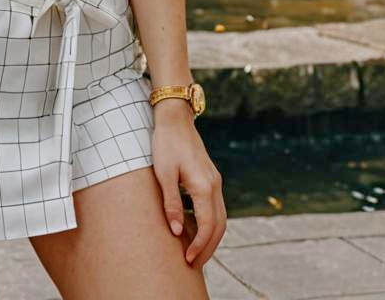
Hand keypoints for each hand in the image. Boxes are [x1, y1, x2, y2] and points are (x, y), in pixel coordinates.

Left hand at [151, 101, 226, 267]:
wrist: (175, 119)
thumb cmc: (166, 144)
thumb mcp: (163, 173)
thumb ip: (171, 203)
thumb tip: (176, 232)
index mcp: (204, 186)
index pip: (207, 226)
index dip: (199, 246)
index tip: (188, 259)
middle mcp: (214, 185)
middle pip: (219, 226)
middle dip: (209, 248)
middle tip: (194, 264)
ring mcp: (215, 181)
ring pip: (221, 217)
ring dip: (211, 237)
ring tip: (196, 252)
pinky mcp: (211, 178)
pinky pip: (216, 207)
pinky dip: (210, 223)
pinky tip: (195, 229)